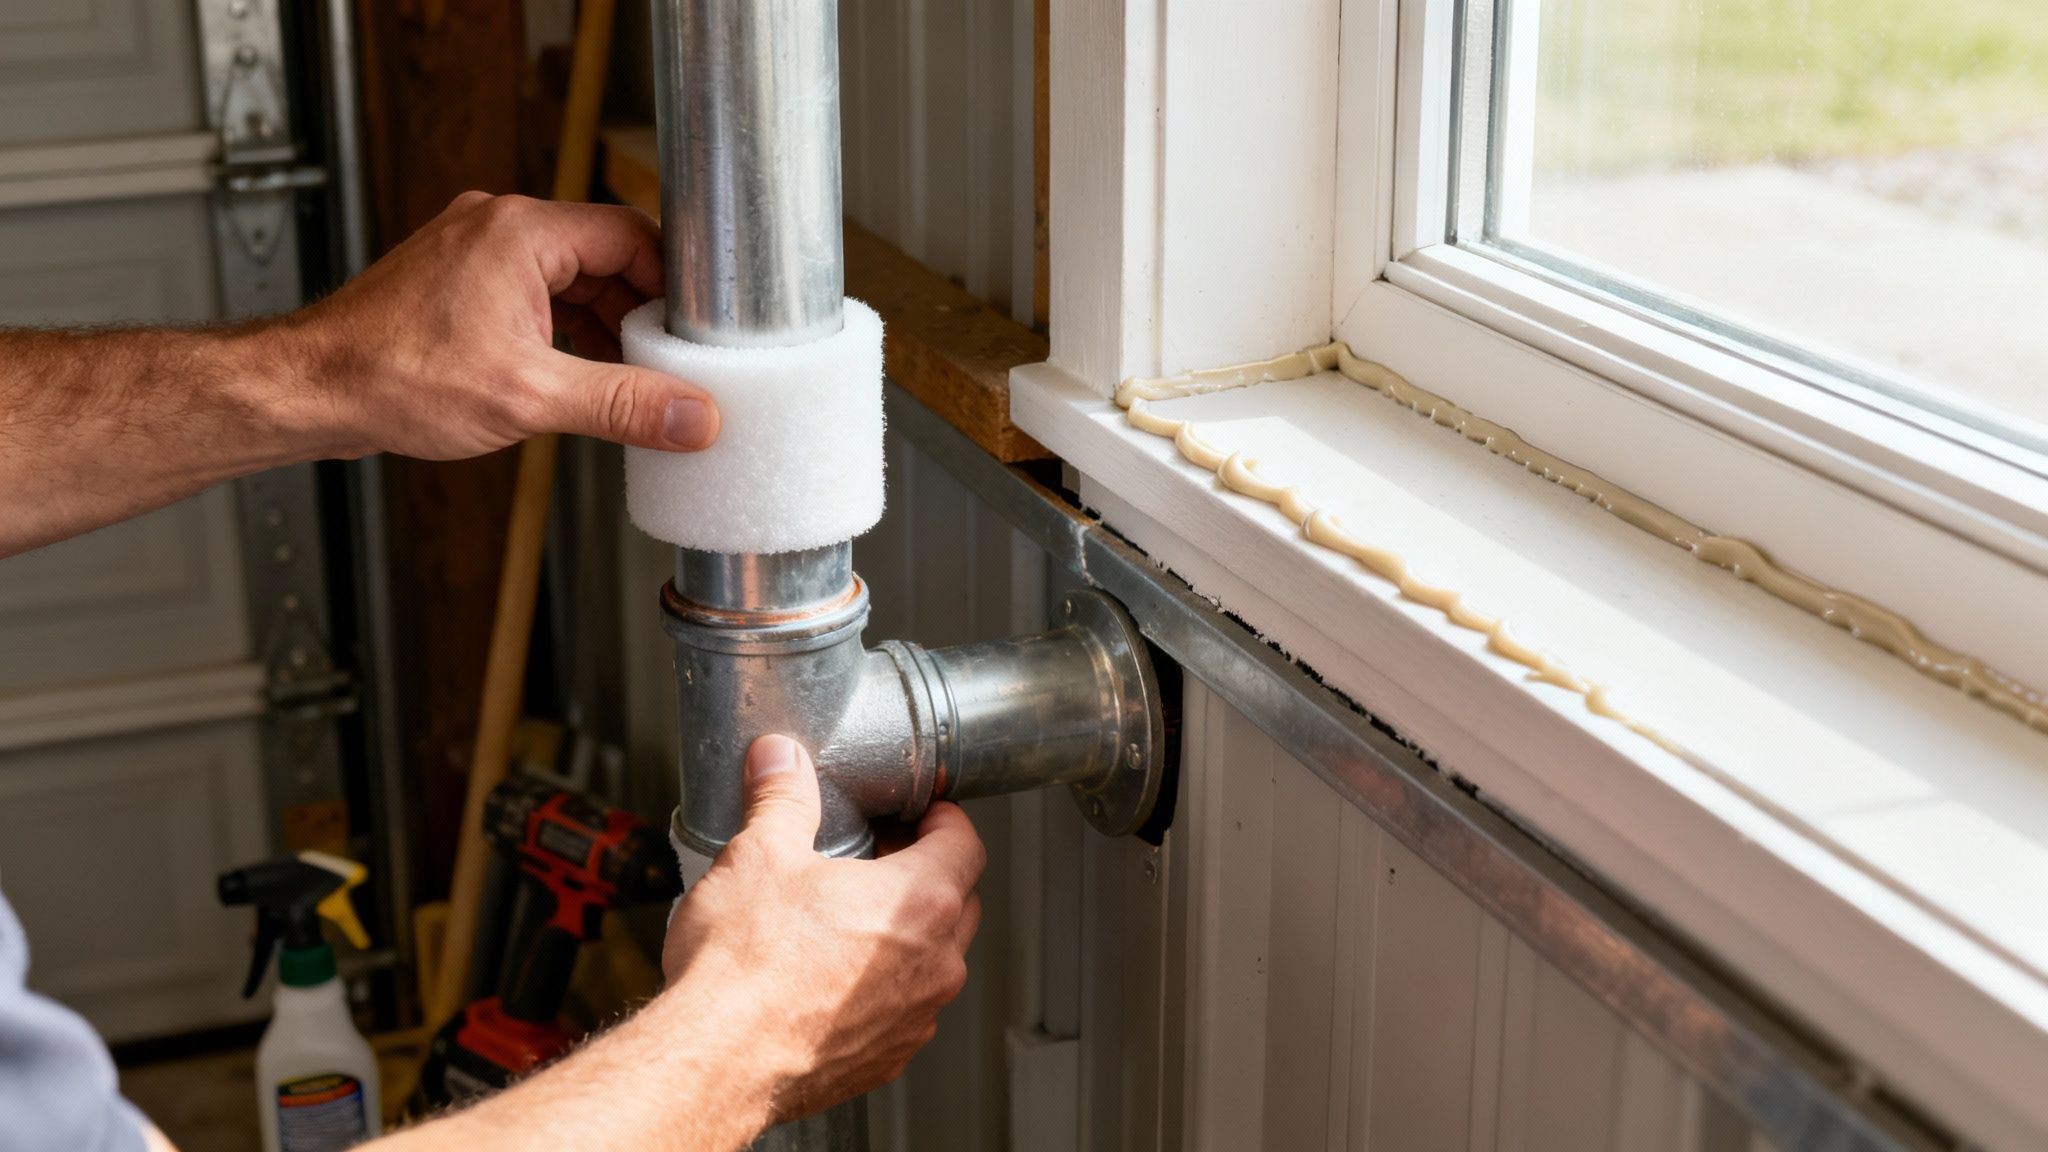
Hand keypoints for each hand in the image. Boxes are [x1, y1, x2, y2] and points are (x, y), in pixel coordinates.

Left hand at [278, 191, 718, 460]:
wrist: (310, 391)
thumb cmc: (392, 378)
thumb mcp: (529, 398)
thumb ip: (623, 404)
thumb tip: (693, 416)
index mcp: (521, 231)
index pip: (631, 235)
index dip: (671, 287)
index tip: (693, 335)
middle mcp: (498, 227)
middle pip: (605, 258)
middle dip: (639, 315)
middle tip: (665, 369)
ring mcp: (475, 251)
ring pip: (571, 281)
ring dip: (601, 329)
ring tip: (620, 382)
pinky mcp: (461, 282)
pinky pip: (536, 296)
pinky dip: (564, 334)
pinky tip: (572, 378)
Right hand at [662, 735, 984, 1123]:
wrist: (717, 1060)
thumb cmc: (744, 966)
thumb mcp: (759, 853)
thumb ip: (781, 797)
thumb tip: (780, 761)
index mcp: (920, 900)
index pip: (966, 842)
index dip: (945, 818)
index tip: (923, 811)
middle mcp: (934, 963)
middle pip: (959, 901)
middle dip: (929, 872)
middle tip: (880, 856)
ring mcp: (915, 1017)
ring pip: (934, 961)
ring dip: (906, 935)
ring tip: (848, 918)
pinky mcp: (886, 1058)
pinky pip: (903, 1012)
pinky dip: (882, 989)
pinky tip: (830, 978)